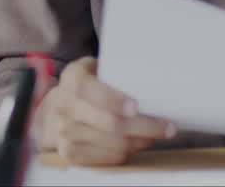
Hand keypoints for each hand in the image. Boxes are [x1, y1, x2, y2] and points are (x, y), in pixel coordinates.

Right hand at [34, 56, 176, 164]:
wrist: (56, 109)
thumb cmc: (88, 86)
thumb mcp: (94, 68)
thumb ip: (114, 70)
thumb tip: (153, 75)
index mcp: (72, 78)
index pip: (88, 88)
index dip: (113, 99)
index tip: (136, 106)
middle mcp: (64, 106)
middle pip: (110, 123)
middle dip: (145, 126)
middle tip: (168, 126)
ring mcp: (65, 132)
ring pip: (114, 143)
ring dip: (142, 140)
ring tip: (157, 134)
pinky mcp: (70, 153)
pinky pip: (109, 157)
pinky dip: (128, 152)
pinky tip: (137, 143)